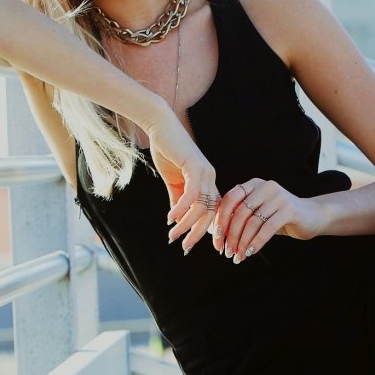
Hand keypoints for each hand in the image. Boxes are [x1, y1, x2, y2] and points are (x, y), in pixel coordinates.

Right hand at [145, 117, 217, 254]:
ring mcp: (206, 173)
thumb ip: (177, 199)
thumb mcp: (172, 180)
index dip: (209, 230)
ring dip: (186, 224)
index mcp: (207, 182)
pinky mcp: (195, 167)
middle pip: (210, 213)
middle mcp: (210, 178)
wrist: (160, 127)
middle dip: (198, 233)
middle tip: (186, 248)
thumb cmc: (167, 151)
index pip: (213, 211)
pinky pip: (191, 194)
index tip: (201, 246)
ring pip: (201, 207)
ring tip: (173, 236)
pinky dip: (181, 208)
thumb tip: (177, 220)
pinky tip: (171, 219)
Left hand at [212, 178, 325, 262]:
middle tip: (227, 252)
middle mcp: (265, 187)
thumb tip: (216, 233)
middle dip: (231, 235)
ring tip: (238, 256)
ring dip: (243, 242)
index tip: (217, 239)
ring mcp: (279, 197)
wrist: (312, 216)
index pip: (230, 199)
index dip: (221, 219)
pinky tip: (251, 252)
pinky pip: (268, 229)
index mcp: (254, 185)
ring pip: (253, 223)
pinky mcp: (290, 210)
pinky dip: (257, 242)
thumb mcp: (258, 213)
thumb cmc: (280, 217)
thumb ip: (240, 216)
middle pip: (240, 213)